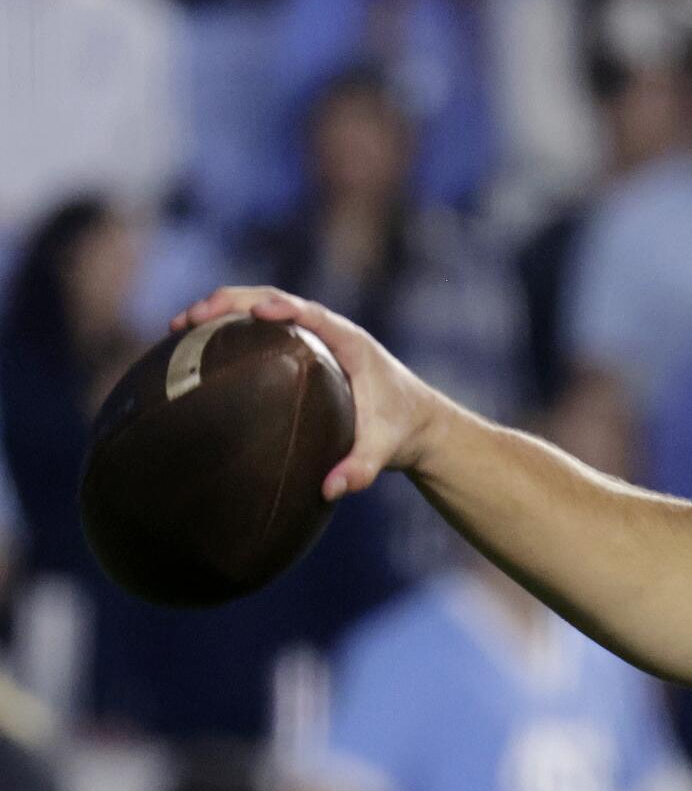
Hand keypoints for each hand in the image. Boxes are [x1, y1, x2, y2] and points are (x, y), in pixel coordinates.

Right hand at [170, 286, 443, 500]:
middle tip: (191, 319)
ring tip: (178, 328)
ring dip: (221, 311)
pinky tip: (192, 349)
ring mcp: (310, 337)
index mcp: (351, 343)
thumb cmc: (398, 431)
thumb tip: (332, 489)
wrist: (414, 422)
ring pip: (260, 310)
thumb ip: (362, 469)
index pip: (313, 315)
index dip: (282, 307)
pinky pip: (259, 331)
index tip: (253, 312)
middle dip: (232, 303)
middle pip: (275, 301)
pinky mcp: (297, 349)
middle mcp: (328, 332)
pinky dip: (227, 331)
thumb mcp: (384, 451)